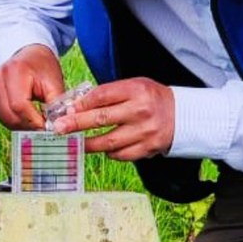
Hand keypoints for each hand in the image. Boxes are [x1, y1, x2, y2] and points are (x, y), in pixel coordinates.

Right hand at [0, 45, 65, 129]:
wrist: (28, 55)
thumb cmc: (42, 66)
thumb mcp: (54, 82)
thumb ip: (56, 105)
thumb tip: (56, 126)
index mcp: (13, 71)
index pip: (20, 106)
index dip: (34, 121)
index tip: (48, 128)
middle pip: (10, 116)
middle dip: (29, 126)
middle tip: (44, 128)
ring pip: (5, 120)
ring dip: (23, 126)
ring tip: (37, 122)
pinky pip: (2, 118)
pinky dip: (16, 122)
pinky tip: (27, 117)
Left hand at [57, 77, 175, 159]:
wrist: (183, 116)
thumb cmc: (152, 99)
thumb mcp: (134, 87)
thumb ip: (109, 95)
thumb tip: (78, 106)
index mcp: (136, 90)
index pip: (102, 96)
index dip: (81, 104)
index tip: (66, 111)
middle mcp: (140, 111)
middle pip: (101, 119)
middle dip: (76, 124)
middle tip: (59, 129)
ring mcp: (144, 132)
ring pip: (108, 141)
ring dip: (88, 144)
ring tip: (75, 144)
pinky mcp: (148, 148)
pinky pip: (121, 154)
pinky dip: (109, 152)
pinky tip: (104, 148)